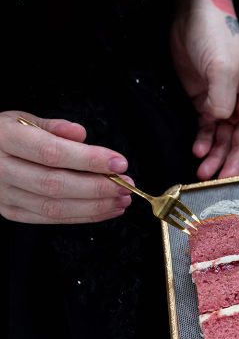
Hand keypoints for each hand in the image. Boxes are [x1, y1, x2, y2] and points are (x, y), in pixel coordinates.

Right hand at [0, 111, 132, 223]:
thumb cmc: (3, 134)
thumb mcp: (21, 119)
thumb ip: (53, 126)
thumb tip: (80, 134)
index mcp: (3, 139)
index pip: (51, 152)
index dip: (88, 159)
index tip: (119, 162)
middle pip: (55, 184)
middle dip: (98, 187)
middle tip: (126, 185)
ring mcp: (3, 195)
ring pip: (54, 207)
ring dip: (95, 206)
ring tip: (122, 199)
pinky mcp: (10, 212)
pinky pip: (50, 219)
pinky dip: (83, 216)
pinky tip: (106, 209)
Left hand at [171, 0, 238, 179]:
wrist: (195, 18)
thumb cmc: (219, 37)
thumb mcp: (224, 68)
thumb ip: (222, 99)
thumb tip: (221, 120)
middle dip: (232, 163)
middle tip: (221, 183)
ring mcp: (224, 104)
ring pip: (223, 140)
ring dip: (215, 157)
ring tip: (203, 173)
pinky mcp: (205, 102)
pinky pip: (207, 129)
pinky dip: (203, 142)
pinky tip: (198, 153)